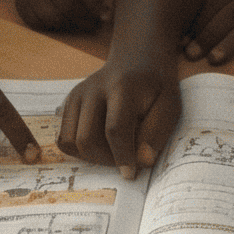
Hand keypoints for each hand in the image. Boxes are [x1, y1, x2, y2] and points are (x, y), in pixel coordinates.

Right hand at [14, 0, 115, 33]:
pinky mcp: (21, 2)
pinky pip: (36, 22)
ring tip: (85, 23)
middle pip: (65, 1)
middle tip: (97, 21)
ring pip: (50, 15)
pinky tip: (67, 21)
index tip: (105, 9)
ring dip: (72, 24)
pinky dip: (54, 27)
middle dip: (85, 16)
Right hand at [56, 55, 181, 179]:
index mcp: (122, 87)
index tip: (130, 174)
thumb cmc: (155, 86)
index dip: (122, 157)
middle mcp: (94, 88)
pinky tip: (99, 143)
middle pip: (86, 139)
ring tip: (113, 151)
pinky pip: (64, 138)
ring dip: (91, 156)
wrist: (136, 58)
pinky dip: (79, 149)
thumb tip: (141, 161)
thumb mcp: (169, 105)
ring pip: (70, 141)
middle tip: (125, 161)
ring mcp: (77, 94)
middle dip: (106, 159)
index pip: (115, 129)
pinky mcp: (69, 102)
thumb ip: (157, 132)